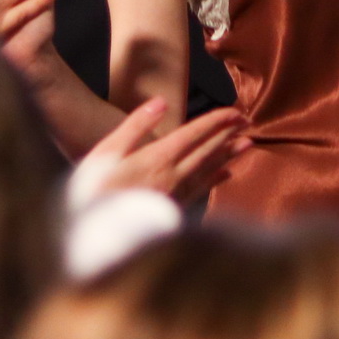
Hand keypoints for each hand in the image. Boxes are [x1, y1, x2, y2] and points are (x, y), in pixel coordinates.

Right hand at [82, 98, 248, 205]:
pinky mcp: (172, 211)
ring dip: (229, 155)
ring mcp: (175, 196)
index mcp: (157, 158)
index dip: (217, 121)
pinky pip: (201, 191)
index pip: (195, 134)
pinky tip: (226, 175)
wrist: (90, 236)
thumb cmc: (92, 191)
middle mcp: (172, 177)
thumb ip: (135, 126)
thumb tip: (161, 102)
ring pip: (209, 170)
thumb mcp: (106, 152)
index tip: (235, 111)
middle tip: (247, 120)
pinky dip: (215, 179)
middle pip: (207, 150)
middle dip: (228, 134)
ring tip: (248, 143)